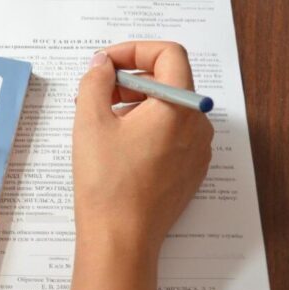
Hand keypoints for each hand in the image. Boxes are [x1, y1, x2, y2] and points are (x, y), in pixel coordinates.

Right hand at [42, 42, 213, 289]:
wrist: (120, 238)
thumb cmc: (105, 181)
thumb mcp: (90, 122)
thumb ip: (94, 81)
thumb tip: (100, 64)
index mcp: (179, 107)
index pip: (168, 54)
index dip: (133, 50)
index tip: (103, 64)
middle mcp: (198, 125)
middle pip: (168, 81)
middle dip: (128, 78)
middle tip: (92, 93)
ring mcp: (197, 150)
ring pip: (168, 109)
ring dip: (134, 103)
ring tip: (99, 120)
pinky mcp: (190, 171)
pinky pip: (171, 134)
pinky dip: (145, 127)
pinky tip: (116, 145)